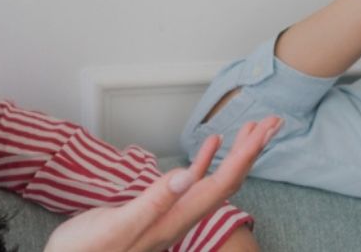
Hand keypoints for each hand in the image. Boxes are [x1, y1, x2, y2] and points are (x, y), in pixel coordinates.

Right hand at [44, 117, 282, 251]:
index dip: (244, 157)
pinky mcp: (159, 209)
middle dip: (251, 151)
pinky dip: (206, 160)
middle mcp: (180, 216)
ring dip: (235, 153)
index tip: (264, 132)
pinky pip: (193, 181)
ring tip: (253, 128)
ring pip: (215, 179)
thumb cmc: (86, 250)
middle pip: (227, 181)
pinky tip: (211, 145)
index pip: (221, 185)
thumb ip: (154, 200)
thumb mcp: (118, 223)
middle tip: (273, 122)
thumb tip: (188, 174)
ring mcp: (172, 213)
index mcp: (175, 218)